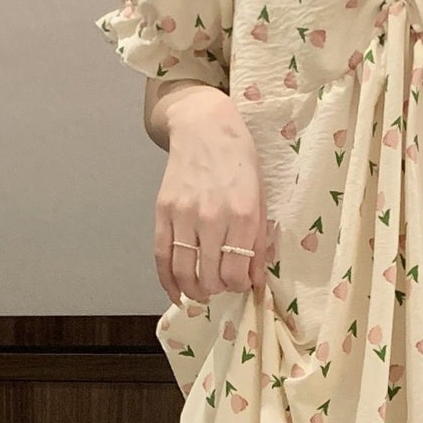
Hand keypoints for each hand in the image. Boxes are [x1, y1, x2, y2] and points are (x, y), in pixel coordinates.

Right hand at [153, 88, 271, 305]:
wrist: (205, 127)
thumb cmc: (240, 163)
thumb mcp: (261, 199)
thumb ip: (258, 242)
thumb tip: (254, 281)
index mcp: (243, 215)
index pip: (236, 273)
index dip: (238, 287)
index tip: (239, 283)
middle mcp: (212, 217)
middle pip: (210, 277)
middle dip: (217, 289)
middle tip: (221, 285)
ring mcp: (184, 215)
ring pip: (184, 272)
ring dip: (193, 291)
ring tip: (200, 294)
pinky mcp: (162, 211)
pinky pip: (162, 256)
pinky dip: (168, 281)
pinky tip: (176, 293)